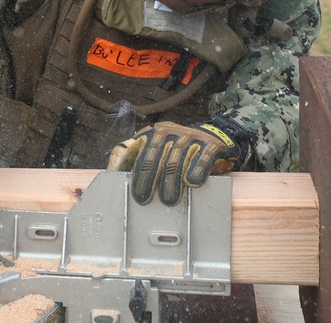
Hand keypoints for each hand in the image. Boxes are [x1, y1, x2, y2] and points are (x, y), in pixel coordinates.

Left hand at [106, 118, 249, 205]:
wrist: (216, 136)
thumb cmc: (180, 152)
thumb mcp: (159, 151)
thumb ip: (139, 159)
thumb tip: (115, 176)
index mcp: (153, 133)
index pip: (135, 149)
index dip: (129, 168)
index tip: (125, 188)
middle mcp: (169, 131)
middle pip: (153, 155)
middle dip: (147, 178)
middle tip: (143, 199)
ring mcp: (190, 135)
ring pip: (176, 158)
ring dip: (171, 181)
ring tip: (168, 200)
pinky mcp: (210, 143)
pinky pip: (202, 156)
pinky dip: (197, 169)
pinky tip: (193, 182)